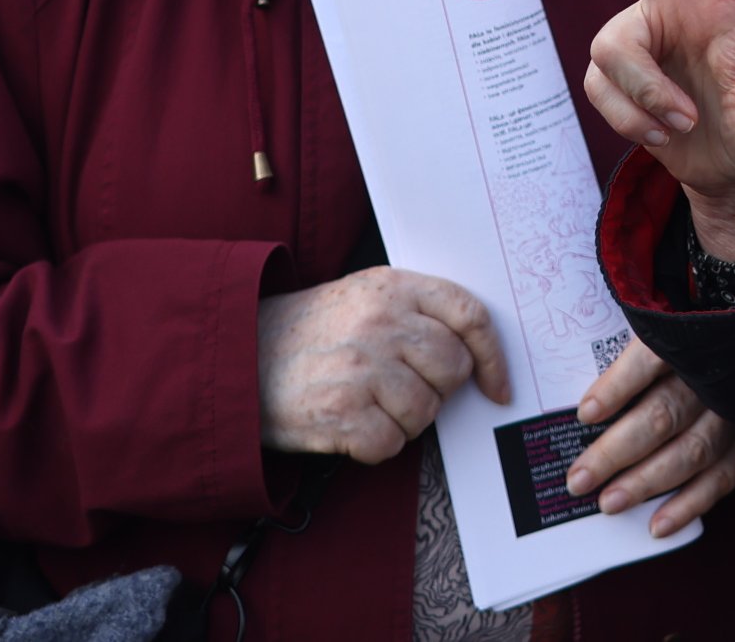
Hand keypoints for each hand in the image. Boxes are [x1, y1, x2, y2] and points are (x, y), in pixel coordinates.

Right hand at [253, 268, 510, 462]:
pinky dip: (375, 445)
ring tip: (368, 403)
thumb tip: (473, 352)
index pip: (469, 314)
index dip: (492, 355)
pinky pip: (392, 444)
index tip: (496, 385)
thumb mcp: (363, 295)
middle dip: (437, 389)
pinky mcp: (343, 414)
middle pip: (453, 369)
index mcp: (393, 287)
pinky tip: (350, 425)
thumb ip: (415, 310)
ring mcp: (362, 369)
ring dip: (404, 420)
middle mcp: (381, 323)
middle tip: (403, 389)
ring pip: (426, 412)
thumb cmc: (309, 331)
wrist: (238, 356)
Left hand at [564, 337, 734, 533]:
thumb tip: (583, 403)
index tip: (585, 414)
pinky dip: (688, 505)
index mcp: (687, 340)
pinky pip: (721, 479)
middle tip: (579, 480)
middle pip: (662, 415)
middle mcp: (713, 376)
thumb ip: (629, 361)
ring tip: (608, 503)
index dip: (618, 387)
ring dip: (646, 482)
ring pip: (690, 452)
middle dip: (616, 452)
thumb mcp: (665, 339)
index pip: (649, 360)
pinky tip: (657, 526)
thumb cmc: (690, 352)